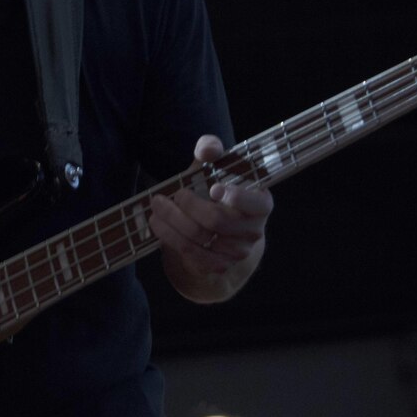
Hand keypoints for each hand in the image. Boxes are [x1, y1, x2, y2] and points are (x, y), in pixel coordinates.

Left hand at [148, 135, 273, 278]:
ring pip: (199, 237)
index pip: (256, 204)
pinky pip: (190, 253)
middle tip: (170, 194)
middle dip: (188, 205)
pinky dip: (169, 236)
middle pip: (217, 220)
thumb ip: (211, 151)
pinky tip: (157, 223)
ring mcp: (236, 253)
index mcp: (261, 204)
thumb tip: (207, 149)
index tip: (213, 188)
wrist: (216, 231)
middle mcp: (253, 232)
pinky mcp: (218, 266)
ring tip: (156, 205)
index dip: (237, 197)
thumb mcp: (215, 168)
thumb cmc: (216, 191)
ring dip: (172, 220)